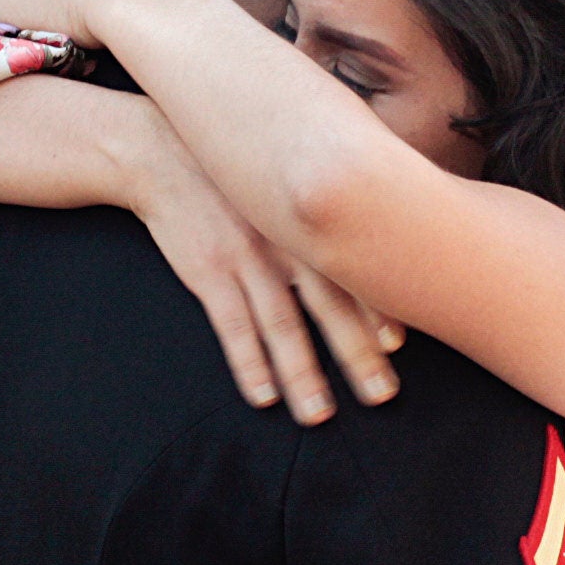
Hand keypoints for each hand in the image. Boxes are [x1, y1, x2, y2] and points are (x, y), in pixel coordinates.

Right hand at [122, 98, 403, 425]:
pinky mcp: (208, 272)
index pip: (356, 268)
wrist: (164, 148)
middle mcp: (287, 240)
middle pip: (331, 305)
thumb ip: (329, 194)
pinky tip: (263, 396)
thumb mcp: (289, 165)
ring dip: (302, 375)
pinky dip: (248, 362)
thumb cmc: (239, 161)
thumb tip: (379, 212)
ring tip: (319, 416)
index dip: (379, 307)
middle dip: (358, 353)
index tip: (400, 344)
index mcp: (313, 215)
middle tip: (383, 395)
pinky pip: (233, 326)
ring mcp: (247, 258)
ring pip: (281, 326)